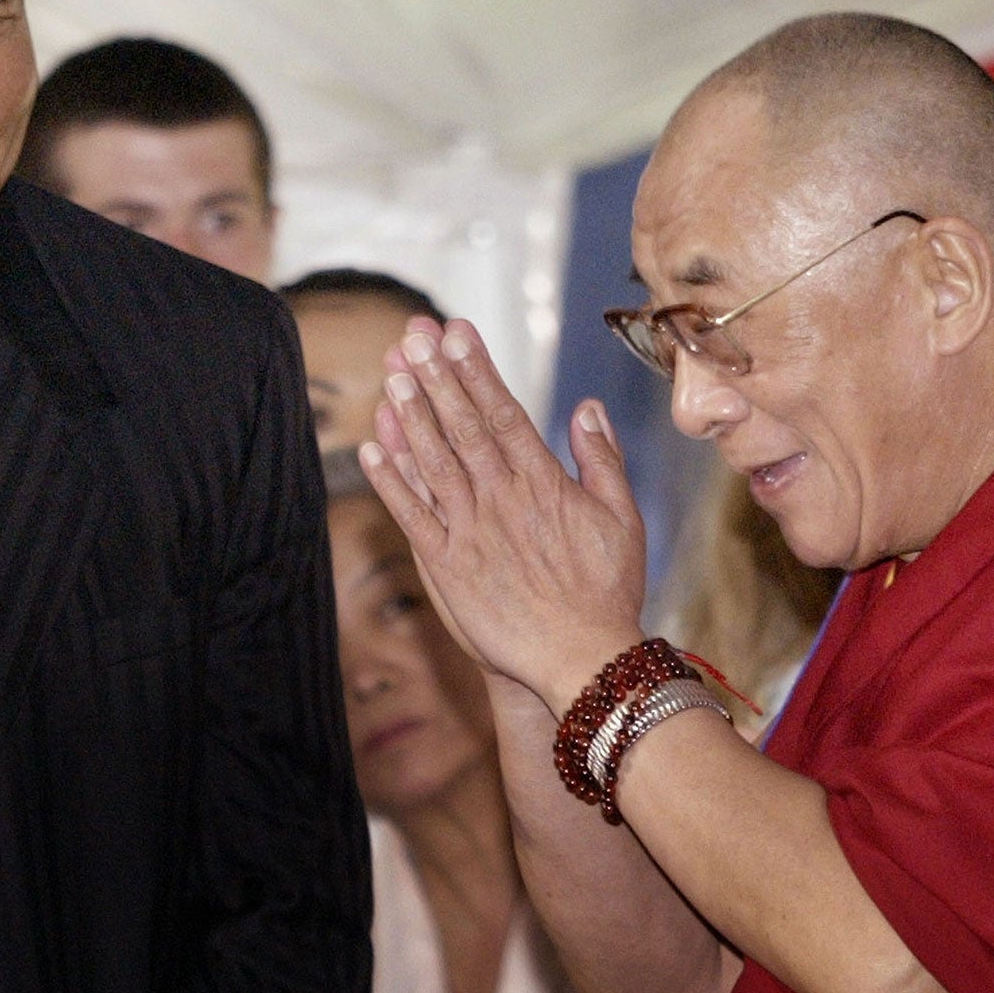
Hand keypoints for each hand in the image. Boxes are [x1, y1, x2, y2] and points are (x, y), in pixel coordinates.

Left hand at [360, 317, 648, 710]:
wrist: (582, 660)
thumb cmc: (608, 590)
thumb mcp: (621, 517)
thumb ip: (601, 458)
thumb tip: (587, 406)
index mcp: (543, 482)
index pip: (504, 412)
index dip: (476, 370)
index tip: (456, 333)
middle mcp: (502, 499)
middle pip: (463, 426)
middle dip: (437, 377)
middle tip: (412, 336)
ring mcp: (471, 531)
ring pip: (434, 462)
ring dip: (411, 416)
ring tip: (391, 374)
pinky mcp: (447, 565)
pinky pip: (412, 515)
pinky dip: (391, 481)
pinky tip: (371, 447)